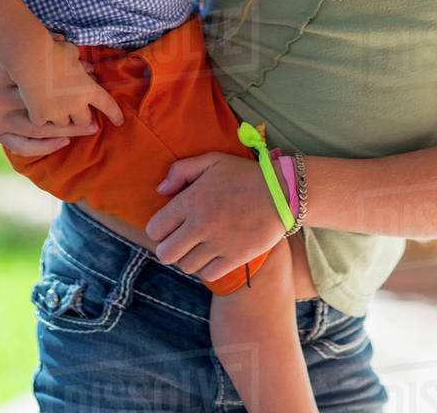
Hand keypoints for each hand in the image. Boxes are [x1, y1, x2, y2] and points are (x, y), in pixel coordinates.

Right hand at [0, 43, 103, 154]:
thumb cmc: (4, 52)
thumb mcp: (28, 46)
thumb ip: (56, 53)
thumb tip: (88, 68)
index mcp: (6, 71)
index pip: (49, 82)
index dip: (76, 89)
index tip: (96, 90)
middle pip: (46, 111)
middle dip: (75, 116)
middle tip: (96, 121)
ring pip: (38, 129)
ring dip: (65, 131)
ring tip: (87, 131)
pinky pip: (20, 145)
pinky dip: (42, 146)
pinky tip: (62, 142)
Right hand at [12, 36, 123, 129]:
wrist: (31, 58)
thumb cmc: (55, 52)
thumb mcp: (74, 54)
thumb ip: (82, 65)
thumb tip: (88, 70)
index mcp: (88, 89)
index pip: (107, 105)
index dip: (115, 114)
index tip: (119, 121)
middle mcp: (75, 104)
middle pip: (84, 121)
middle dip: (81, 116)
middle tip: (76, 110)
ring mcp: (57, 113)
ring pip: (63, 125)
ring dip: (61, 118)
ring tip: (54, 107)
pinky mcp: (39, 116)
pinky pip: (42, 123)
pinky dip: (41, 117)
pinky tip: (36, 107)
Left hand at [145, 152, 284, 281]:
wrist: (281, 192)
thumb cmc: (243, 174)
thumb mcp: (211, 160)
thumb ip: (180, 171)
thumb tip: (160, 191)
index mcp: (191, 200)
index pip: (155, 229)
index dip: (159, 229)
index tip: (169, 226)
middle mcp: (200, 225)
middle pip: (165, 254)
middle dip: (168, 248)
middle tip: (180, 240)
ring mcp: (218, 243)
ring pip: (185, 266)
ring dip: (189, 258)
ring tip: (199, 246)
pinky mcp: (235, 258)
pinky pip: (208, 275)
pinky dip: (208, 268)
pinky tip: (214, 254)